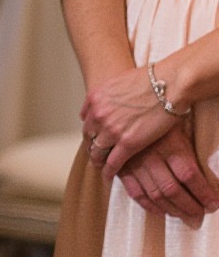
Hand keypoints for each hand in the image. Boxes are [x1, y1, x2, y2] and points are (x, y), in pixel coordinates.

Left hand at [81, 64, 183, 178]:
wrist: (168, 85)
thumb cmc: (149, 80)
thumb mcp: (117, 82)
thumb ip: (106, 95)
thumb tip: (102, 103)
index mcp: (94, 99)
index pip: (86, 121)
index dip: (91, 131)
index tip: (95, 137)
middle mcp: (98, 115)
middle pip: (89, 137)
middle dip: (93, 146)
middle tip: (96, 153)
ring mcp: (112, 130)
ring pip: (98, 151)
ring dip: (98, 160)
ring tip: (101, 166)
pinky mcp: (128, 143)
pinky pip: (113, 162)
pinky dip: (109, 171)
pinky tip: (108, 176)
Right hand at [110, 120, 218, 222]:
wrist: (135, 102)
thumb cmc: (163, 114)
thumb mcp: (182, 127)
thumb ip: (191, 150)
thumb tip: (208, 175)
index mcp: (170, 144)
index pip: (190, 175)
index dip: (203, 194)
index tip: (213, 205)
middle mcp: (152, 155)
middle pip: (172, 189)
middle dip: (189, 207)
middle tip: (200, 216)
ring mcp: (134, 162)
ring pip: (154, 194)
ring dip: (172, 210)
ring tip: (185, 216)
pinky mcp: (122, 166)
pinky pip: (135, 192)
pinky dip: (148, 205)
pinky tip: (161, 211)